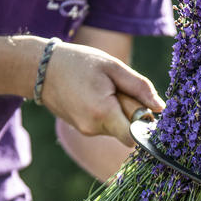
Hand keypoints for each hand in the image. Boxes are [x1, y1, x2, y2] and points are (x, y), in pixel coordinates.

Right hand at [41, 40, 163, 145]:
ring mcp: (86, 131)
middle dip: (131, 114)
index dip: (144, 126)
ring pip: (116, 128)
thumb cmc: (79, 63)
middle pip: (128, 131)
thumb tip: (160, 108)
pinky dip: (107, 113)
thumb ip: (139, 88)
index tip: (146, 110)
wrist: (40, 69)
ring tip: (103, 89)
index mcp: (103, 113)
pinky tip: (95, 95)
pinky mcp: (82, 129)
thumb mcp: (113, 67)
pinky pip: (105, 125)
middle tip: (120, 90)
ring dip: (118, 112)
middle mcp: (93, 128)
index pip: (135, 137)